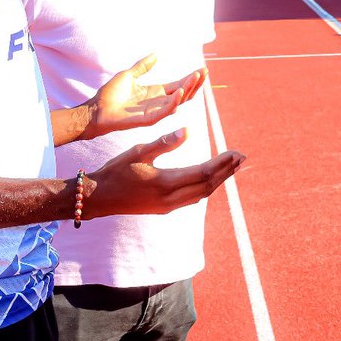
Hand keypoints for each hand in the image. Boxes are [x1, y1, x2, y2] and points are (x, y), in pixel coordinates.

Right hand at [81, 129, 244, 218]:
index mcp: (166, 183)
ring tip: (232, 166)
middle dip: (226, 172)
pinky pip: (191, 199)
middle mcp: (170, 199)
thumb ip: (164, 142)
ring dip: (218, 180)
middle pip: (207, 186)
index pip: (203, 173)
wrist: (98, 198)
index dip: (222, 163)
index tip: (236, 152)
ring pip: (201, 194)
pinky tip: (210, 179)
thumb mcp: (138, 152)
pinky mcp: (163, 209)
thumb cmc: (115, 171)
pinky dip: (205, 187)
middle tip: (242, 158)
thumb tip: (188, 131)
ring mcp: (167, 207)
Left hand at [87, 55, 205, 138]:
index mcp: (156, 93)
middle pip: (184, 94)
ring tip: (196, 76)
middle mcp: (159, 103)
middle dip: (195, 83)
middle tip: (205, 72)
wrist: (96, 109)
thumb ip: (143, 66)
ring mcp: (155, 112)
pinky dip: (174, 102)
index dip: (191, 78)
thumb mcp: (129, 75)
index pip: (179, 85)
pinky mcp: (148, 119)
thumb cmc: (110, 94)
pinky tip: (180, 90)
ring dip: (188, 89)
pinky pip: (165, 111)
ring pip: (179, 101)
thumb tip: (156, 54)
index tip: (202, 69)